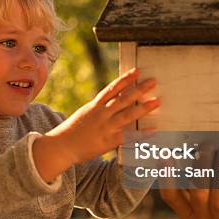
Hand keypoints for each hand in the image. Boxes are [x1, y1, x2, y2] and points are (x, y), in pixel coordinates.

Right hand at [32, 68, 158, 181]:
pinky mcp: (108, 142)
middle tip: (153, 81)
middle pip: (123, 99)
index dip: (125, 79)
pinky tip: (152, 130)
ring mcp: (105, 128)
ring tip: (157, 101)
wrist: (61, 147)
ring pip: (127, 115)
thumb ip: (98, 109)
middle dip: (139, 89)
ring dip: (143, 108)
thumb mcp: (84, 114)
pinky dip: (140, 134)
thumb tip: (111, 102)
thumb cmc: (72, 131)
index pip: (112, 89)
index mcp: (95, 106)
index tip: (137, 71)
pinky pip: (128, 136)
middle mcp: (101, 114)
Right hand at [160, 149, 218, 218]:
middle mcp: (203, 218)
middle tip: (205, 146)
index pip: (172, 196)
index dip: (168, 178)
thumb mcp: (190, 216)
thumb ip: (184, 194)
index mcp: (189, 213)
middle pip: (199, 192)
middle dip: (201, 169)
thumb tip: (175, 166)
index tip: (167, 157)